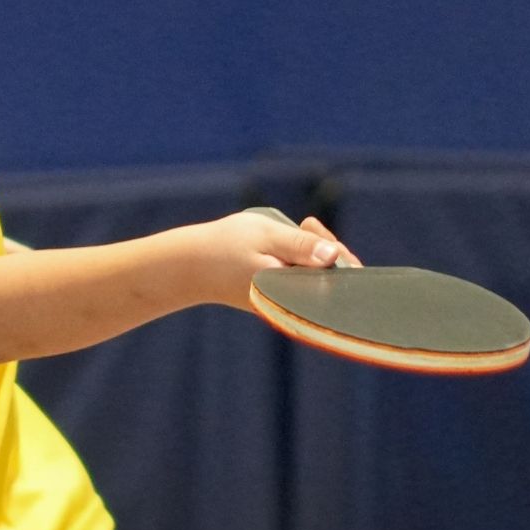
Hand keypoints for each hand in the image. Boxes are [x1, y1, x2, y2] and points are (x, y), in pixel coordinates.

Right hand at [195, 209, 363, 308]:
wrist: (191, 267)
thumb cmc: (226, 247)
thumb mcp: (267, 235)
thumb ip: (301, 245)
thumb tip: (333, 255)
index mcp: (293, 291)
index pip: (339, 279)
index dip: (339, 252)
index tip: (311, 228)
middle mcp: (293, 305)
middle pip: (332, 280)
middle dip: (328, 249)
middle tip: (306, 225)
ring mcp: (286, 305)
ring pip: (319, 279)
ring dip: (316, 253)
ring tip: (302, 228)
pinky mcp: (280, 301)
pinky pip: (304, 282)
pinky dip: (303, 262)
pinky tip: (291, 245)